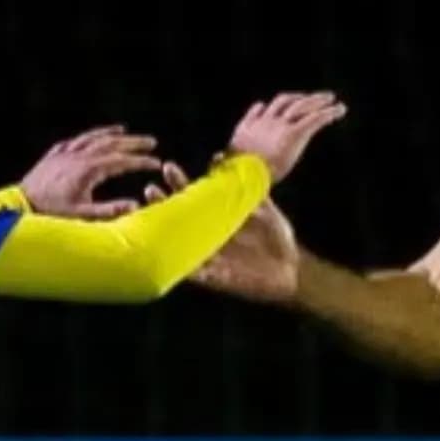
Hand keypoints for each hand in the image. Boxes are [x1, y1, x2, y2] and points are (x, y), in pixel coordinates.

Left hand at [20, 124, 164, 218]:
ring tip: (124, 130)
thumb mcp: (82, 214)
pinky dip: (87, 137)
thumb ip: (110, 210)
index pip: (122, 161)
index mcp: (88, 170)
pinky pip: (73, 142)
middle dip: (133, 143)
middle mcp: (78, 157)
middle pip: (110, 143)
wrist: (19, 207)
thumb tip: (135, 206)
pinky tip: (90, 138)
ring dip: (110, 133)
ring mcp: (64, 154)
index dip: (141, 161)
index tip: (156, 163)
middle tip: (151, 142)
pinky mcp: (52, 157)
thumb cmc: (50, 213)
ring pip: (91, 138)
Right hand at [144, 162, 300, 302]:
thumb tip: (230, 162)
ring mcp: (208, 256)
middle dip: (163, 203)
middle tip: (150, 189)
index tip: (169, 167)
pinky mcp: (213, 278)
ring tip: (147, 217)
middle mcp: (207, 235)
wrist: (292, 269)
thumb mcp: (265, 209)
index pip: (192, 197)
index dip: (179, 183)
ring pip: (178, 244)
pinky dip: (180, 265)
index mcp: (217, 217)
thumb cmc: (277, 238)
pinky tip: (164, 256)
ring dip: (163, 233)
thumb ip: (247, 188)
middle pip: (179, 218)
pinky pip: (192, 274)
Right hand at [228, 92, 346, 182]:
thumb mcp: (226, 168)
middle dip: (299, 98)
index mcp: (247, 129)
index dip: (266, 108)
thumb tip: (214, 159)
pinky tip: (340, 110)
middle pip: (284, 103)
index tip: (268, 105)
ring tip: (331, 99)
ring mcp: (280, 126)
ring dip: (317, 100)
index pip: (258, 112)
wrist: (245, 176)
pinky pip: (315, 118)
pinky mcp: (294, 133)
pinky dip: (329, 112)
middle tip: (313, 98)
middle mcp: (264, 122)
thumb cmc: (234, 178)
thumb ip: (223, 163)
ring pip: (302, 105)